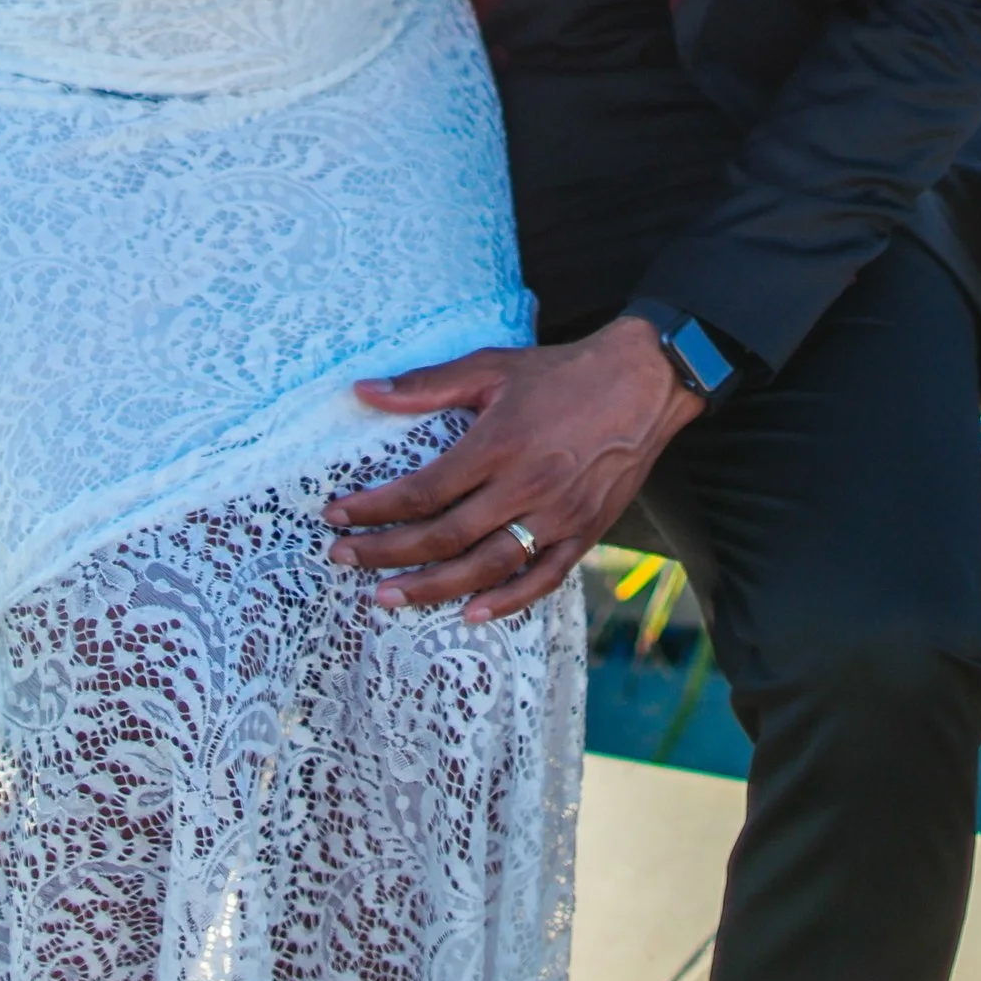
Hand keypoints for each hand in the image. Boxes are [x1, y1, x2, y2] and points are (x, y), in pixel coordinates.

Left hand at [328, 318, 702, 620]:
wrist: (644, 382)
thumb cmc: (562, 373)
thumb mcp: (492, 367)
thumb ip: (428, 385)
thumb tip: (365, 390)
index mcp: (499, 443)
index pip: (423, 491)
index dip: (375, 509)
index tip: (336, 515)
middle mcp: (526, 485)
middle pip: (444, 537)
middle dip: (387, 553)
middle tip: (343, 560)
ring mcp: (558, 515)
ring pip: (485, 567)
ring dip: (432, 588)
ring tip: (386, 598)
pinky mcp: (584, 532)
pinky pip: (542, 579)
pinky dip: (506, 602)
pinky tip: (470, 614)